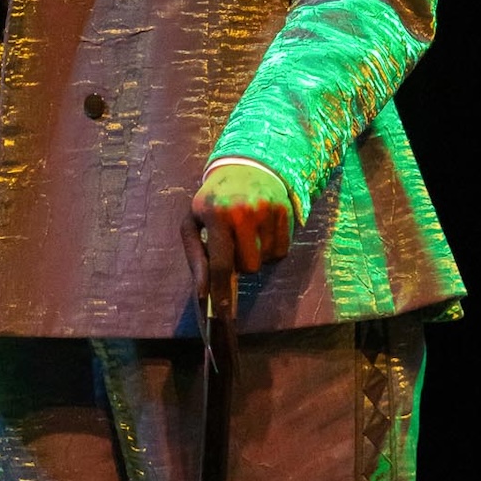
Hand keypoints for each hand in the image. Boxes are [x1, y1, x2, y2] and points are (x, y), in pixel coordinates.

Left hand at [180, 161, 294, 318]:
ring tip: (247, 233)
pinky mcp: (285, 212)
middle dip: (240, 264)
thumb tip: (204, 292)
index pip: (221, 263)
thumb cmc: (213, 200)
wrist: (244, 167)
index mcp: (216, 214)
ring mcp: (268, 210)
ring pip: (266, 261)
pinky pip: (281, 251)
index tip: (222, 313)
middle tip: (233, 245)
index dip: (221, 291)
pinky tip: (261, 229)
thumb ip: (196, 257)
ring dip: (256, 255)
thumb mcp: (194, 222)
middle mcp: (244, 211)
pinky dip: (270, 248)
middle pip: (249, 267)